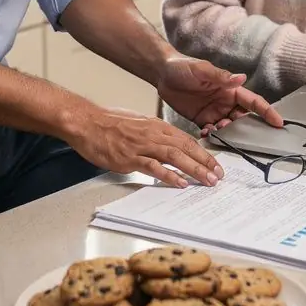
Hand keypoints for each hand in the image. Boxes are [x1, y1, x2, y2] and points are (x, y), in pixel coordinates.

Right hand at [69, 107, 224, 188]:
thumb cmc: (108, 122)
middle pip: (185, 147)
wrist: (86, 122)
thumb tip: (166, 144)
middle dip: (205, 162)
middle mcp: (152, 133)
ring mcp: (141, 146)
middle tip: (218, 175)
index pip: (186, 139)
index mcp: (156, 125)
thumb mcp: (137, 123)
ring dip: (194, 169)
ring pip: (175, 156)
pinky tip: (180, 182)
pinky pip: (154, 167)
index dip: (202, 152)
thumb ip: (153, 134)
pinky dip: (169, 175)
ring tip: (207, 181)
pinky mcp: (130, 158)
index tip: (214, 163)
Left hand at [155, 55, 283, 131]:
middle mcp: (225, 101)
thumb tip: (241, 78)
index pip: (254, 101)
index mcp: (230, 88)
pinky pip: (212, 132)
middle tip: (241, 133)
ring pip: (229, 128)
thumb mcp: (202, 70)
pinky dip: (212, 136)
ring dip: (228, 133)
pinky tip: (206, 134)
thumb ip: (220, 77)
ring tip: (218, 130)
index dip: (267, 112)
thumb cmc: (183, 66)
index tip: (278, 122)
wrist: (161, 74)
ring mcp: (214, 112)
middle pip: (244, 118)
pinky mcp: (201, 120)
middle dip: (246, 128)